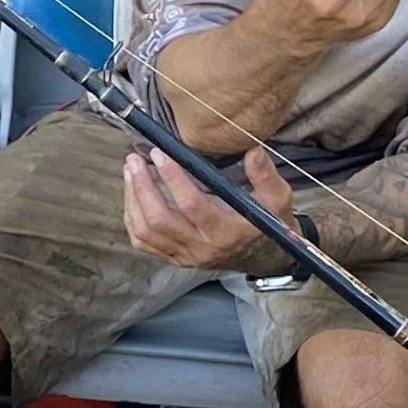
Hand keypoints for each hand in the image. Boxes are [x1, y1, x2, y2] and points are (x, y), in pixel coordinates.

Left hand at [123, 145, 295, 273]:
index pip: (192, 205)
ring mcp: (186, 256)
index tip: (159, 153)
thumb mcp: (277, 199)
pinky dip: (132, 219)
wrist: (267, 257)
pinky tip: (133, 196)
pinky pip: (143, 243)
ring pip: (145, 233)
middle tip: (134, 160)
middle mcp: (202, 248)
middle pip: (159, 221)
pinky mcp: (176, 259)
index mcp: (226, 232)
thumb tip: (251, 149)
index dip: (173, 178)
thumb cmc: (271, 223)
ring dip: (133, 200)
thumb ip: (265, 175)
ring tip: (130, 172)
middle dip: (142, 187)